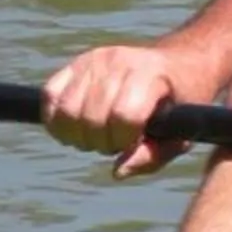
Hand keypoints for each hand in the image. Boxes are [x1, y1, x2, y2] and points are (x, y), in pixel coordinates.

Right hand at [39, 42, 206, 174]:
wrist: (179, 63)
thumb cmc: (181, 104)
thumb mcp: (180, 134)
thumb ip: (152, 156)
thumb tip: (116, 171)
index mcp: (149, 75)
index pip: (123, 115)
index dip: (124, 140)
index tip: (134, 141)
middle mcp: (118, 62)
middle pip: (91, 117)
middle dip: (100, 142)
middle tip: (114, 142)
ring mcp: (94, 60)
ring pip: (66, 110)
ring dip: (76, 135)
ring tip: (96, 135)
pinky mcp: (76, 64)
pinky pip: (49, 95)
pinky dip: (55, 119)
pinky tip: (74, 127)